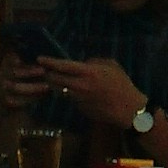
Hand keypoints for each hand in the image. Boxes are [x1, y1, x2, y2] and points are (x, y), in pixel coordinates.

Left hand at [25, 51, 139, 135]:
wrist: (128, 109)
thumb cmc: (122, 84)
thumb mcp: (111, 65)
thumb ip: (94, 62)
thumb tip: (82, 62)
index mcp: (88, 72)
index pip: (63, 66)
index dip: (49, 62)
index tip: (39, 58)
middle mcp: (79, 86)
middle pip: (55, 79)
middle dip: (47, 74)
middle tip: (43, 70)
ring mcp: (78, 99)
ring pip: (59, 90)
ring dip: (55, 85)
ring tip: (53, 79)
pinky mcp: (79, 109)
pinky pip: (68, 98)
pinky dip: (66, 94)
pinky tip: (70, 91)